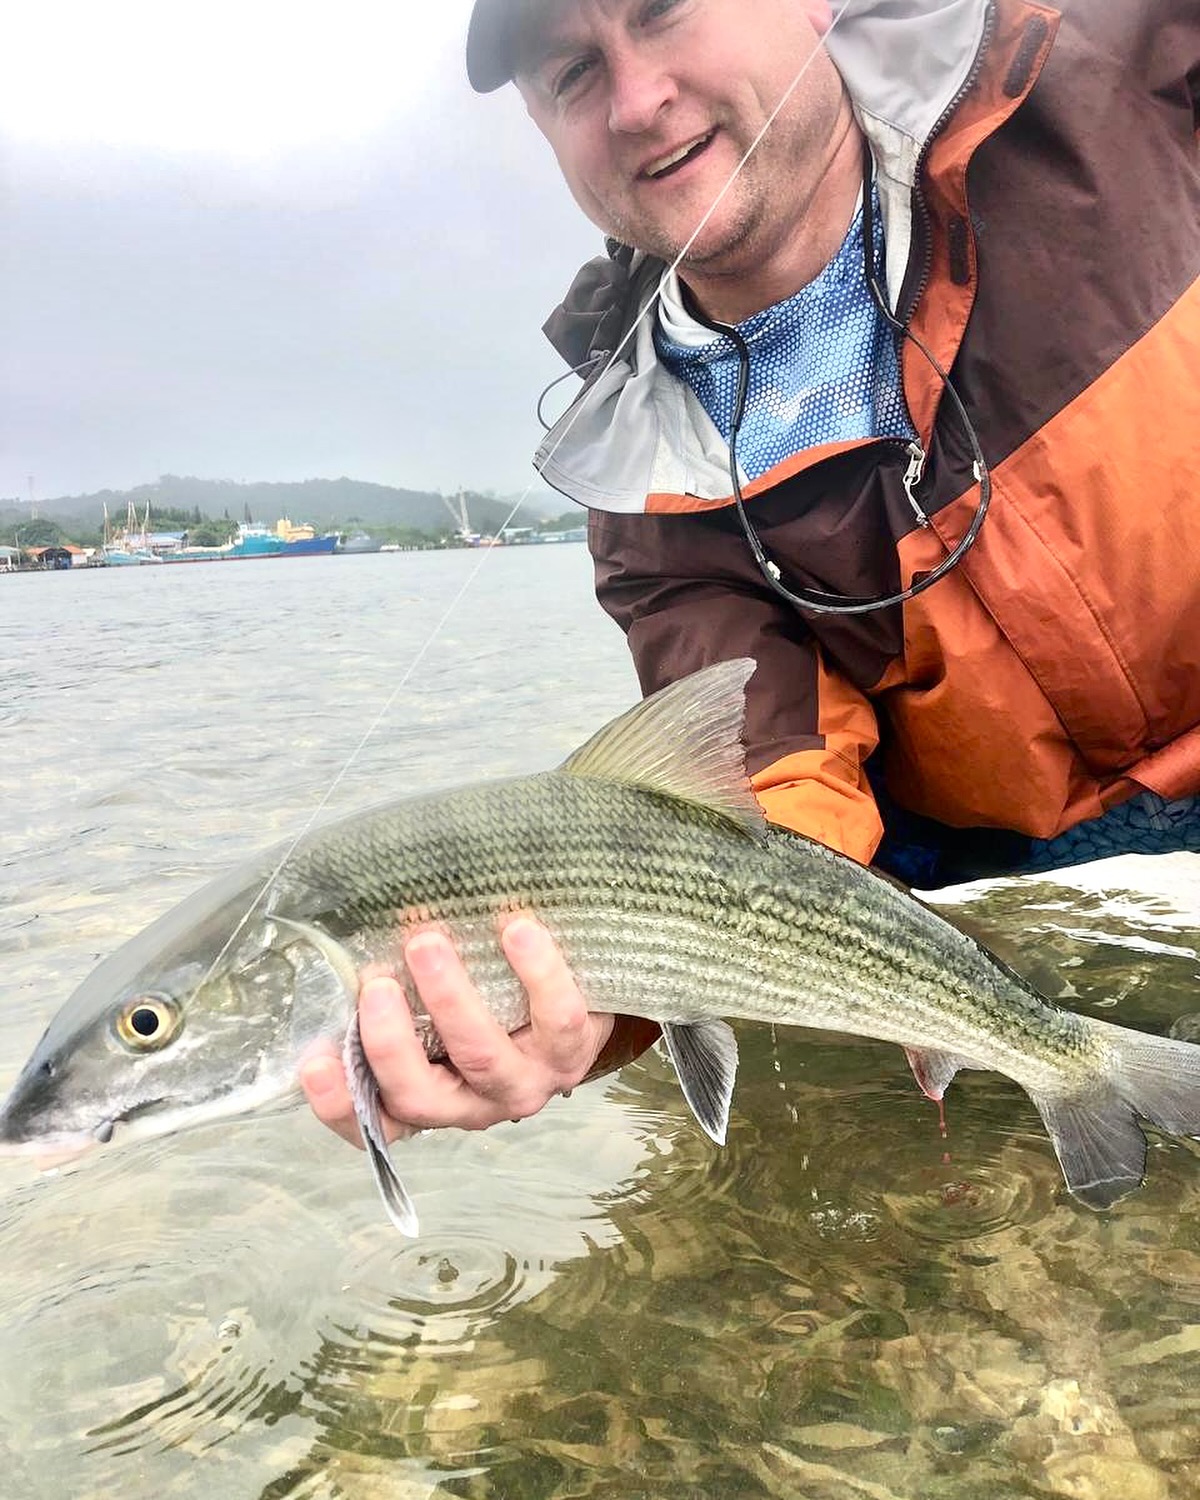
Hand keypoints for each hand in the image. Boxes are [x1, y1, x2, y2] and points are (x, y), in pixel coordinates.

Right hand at [299, 915, 614, 1148]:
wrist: (575, 1006)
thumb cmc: (484, 1002)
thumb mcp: (431, 1010)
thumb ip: (392, 994)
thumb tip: (341, 947)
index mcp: (426, 1097)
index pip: (370, 1118)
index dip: (338, 1103)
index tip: (313, 1063)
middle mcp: (470, 1103)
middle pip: (420, 1096)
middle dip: (390, 1044)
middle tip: (375, 986)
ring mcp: (523, 1082)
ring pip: (483, 1056)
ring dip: (451, 1000)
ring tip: (427, 943)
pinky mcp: (572, 1051)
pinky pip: (557, 1018)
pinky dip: (537, 972)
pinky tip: (517, 929)